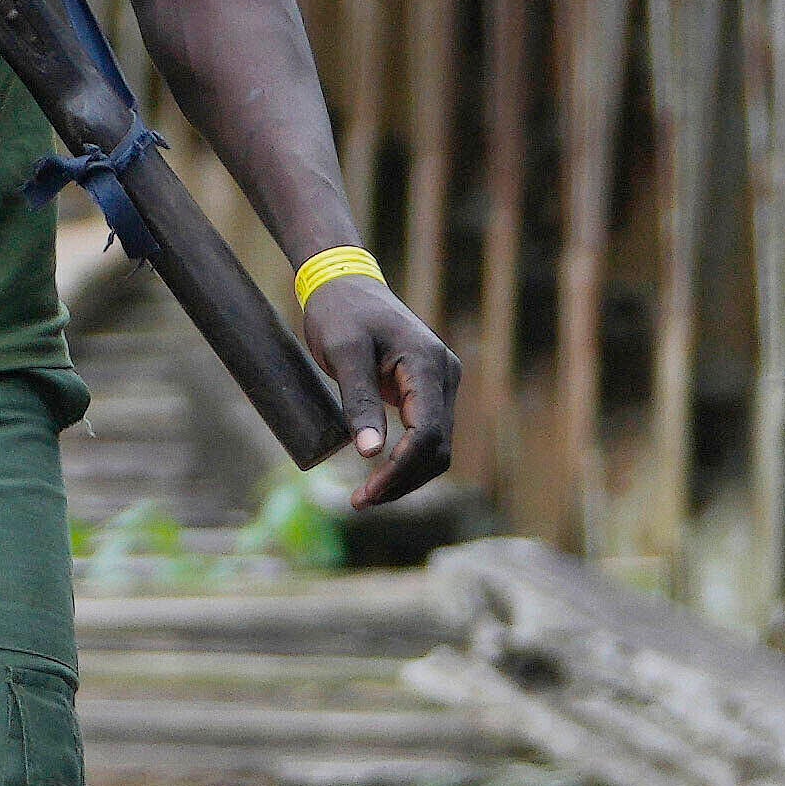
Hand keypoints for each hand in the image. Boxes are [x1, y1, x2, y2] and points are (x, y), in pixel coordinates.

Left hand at [305, 268, 464, 504]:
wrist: (344, 283)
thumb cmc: (340, 312)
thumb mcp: (343, 352)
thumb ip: (358, 400)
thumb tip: (370, 454)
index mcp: (427, 364)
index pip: (428, 433)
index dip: (400, 470)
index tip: (367, 494)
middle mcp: (444, 375)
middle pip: (438, 447)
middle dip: (403, 480)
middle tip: (360, 503)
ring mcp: (440, 382)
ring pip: (437, 446)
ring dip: (407, 476)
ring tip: (366, 497)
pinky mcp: (428, 389)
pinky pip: (427, 434)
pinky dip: (408, 459)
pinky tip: (380, 475)